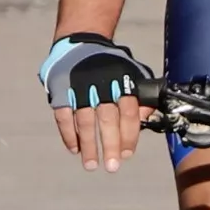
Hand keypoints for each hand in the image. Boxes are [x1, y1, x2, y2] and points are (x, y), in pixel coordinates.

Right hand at [40, 31, 152, 173]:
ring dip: (88, 145)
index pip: (129, 113)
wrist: (80, 42)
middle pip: (108, 120)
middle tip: (111, 166)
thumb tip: (148, 118)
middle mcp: (101, 86)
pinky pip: (64, 116)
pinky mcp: (60, 91)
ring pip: (85, 121)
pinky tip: (74, 148)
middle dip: (110, 145)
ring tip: (91, 164)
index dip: (129, 135)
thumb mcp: (132, 73)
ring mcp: (79, 88)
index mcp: (121, 82)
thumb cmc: (110, 64)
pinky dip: (69, 134)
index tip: (126, 154)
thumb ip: (140, 96)